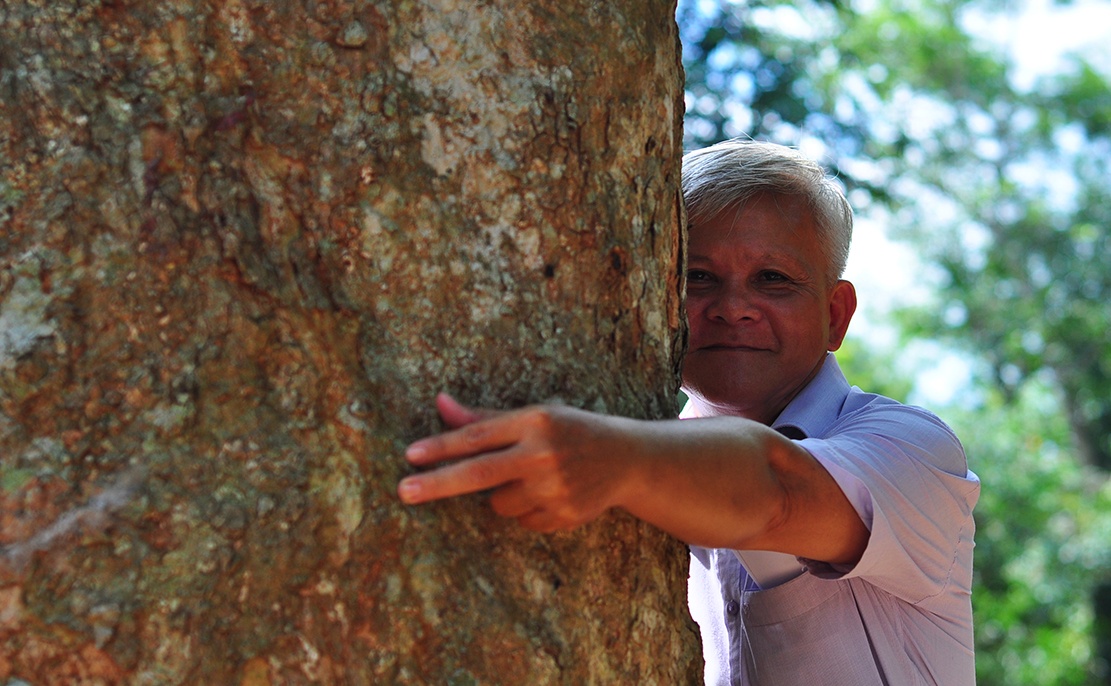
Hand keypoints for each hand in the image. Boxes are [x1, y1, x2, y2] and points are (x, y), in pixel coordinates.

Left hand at [398, 393, 630, 532]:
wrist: (626, 458)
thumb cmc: (569, 430)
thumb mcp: (533, 416)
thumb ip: (484, 418)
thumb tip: (439, 403)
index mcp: (534, 422)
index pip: (478, 436)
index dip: (441, 446)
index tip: (410, 456)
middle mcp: (543, 454)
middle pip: (478, 473)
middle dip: (437, 483)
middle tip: (403, 491)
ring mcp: (555, 488)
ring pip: (498, 503)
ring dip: (499, 495)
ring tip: (530, 478)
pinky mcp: (564, 515)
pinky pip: (522, 521)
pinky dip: (525, 511)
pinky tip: (550, 493)